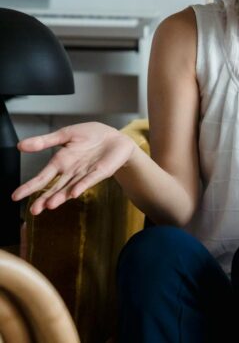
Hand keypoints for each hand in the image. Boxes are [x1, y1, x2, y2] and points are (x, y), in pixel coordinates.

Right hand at [12, 122, 136, 214]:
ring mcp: (85, 174)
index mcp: (61, 162)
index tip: (15, 197)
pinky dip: (81, 186)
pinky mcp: (100, 172)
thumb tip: (20, 145)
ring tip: (49, 205)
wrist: (116, 137)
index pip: (42, 178)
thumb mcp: (65, 135)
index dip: (30, 187)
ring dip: (60, 197)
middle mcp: (71, 172)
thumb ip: (45, 141)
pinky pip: (89, 180)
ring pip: (70, 188)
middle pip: (55, 188)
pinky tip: (73, 193)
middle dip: (44, 199)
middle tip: (34, 210)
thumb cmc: (91, 136)